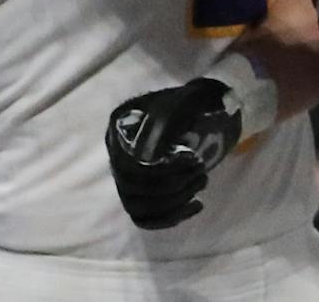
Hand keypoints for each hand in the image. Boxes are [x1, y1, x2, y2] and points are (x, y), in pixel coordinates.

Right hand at [104, 78, 240, 229]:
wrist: (191, 113)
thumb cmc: (188, 104)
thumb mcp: (184, 99)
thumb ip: (179, 117)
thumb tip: (185, 133)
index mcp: (119, 130)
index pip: (129, 164)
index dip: (162, 169)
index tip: (192, 156)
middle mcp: (115, 157)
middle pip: (132, 189)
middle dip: (173, 185)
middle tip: (201, 169)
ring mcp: (124, 180)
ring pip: (137, 207)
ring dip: (174, 201)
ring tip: (203, 181)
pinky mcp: (138, 197)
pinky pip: (145, 219)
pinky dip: (171, 217)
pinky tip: (197, 204)